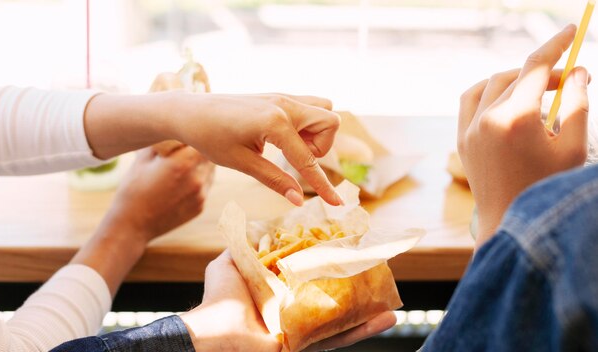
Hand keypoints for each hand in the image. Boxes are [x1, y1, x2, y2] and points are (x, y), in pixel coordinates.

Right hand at [71, 145, 213, 295]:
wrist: (132, 225)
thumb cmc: (132, 189)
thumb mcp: (142, 159)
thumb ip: (161, 141)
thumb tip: (168, 124)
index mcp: (182, 164)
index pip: (203, 139)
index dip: (196, 133)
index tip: (188, 131)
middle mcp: (196, 179)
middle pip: (210, 154)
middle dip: (201, 147)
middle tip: (189, 143)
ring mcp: (201, 195)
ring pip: (211, 169)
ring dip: (202, 163)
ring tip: (185, 162)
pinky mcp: (201, 206)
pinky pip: (207, 184)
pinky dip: (200, 178)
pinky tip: (183, 179)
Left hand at [84, 92, 342, 206]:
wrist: (190, 111)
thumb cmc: (210, 138)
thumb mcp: (242, 163)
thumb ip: (274, 180)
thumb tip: (299, 200)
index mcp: (275, 123)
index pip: (308, 160)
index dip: (323, 186)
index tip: (338, 205)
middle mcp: (284, 104)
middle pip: (330, 123)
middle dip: (322, 146)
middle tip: (294, 159)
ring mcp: (282, 96)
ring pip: (323, 110)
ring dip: (316, 132)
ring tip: (288, 147)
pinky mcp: (277, 96)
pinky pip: (308, 105)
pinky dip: (306, 123)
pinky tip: (283, 137)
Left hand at [180, 251, 395, 351]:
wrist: (216, 332)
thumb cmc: (220, 299)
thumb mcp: (228, 263)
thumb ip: (242, 247)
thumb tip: (252, 228)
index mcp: (279, 288)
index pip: (310, 272)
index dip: (328, 260)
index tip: (348, 245)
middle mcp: (294, 307)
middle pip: (332, 294)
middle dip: (356, 284)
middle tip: (377, 269)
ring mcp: (304, 326)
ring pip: (344, 316)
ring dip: (370, 307)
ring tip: (392, 298)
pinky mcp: (309, 342)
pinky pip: (341, 336)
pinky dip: (365, 329)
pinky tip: (388, 318)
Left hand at [458, 25, 589, 248]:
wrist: (509, 223)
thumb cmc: (547, 188)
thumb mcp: (572, 146)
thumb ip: (576, 103)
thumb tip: (577, 72)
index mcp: (515, 119)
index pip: (536, 67)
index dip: (556, 45)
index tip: (573, 30)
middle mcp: (486, 119)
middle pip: (518, 76)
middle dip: (545, 72)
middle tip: (569, 80)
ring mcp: (469, 129)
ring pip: (492, 84)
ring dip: (517, 79)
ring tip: (541, 90)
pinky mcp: (461, 139)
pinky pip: (470, 99)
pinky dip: (488, 90)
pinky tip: (507, 96)